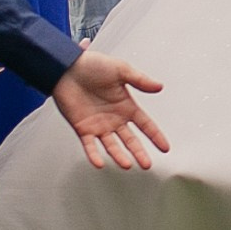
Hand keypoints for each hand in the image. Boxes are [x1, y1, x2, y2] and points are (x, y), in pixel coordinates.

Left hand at [51, 47, 169, 170]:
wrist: (66, 67)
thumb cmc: (91, 65)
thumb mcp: (120, 69)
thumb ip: (140, 80)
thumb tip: (159, 86)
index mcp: (125, 105)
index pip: (145, 124)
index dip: (155, 136)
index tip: (165, 147)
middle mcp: (114, 118)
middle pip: (130, 140)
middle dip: (139, 153)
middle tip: (147, 164)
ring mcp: (99, 125)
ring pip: (112, 146)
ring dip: (119, 156)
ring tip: (127, 164)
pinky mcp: (83, 128)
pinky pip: (89, 145)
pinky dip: (93, 155)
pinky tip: (99, 162)